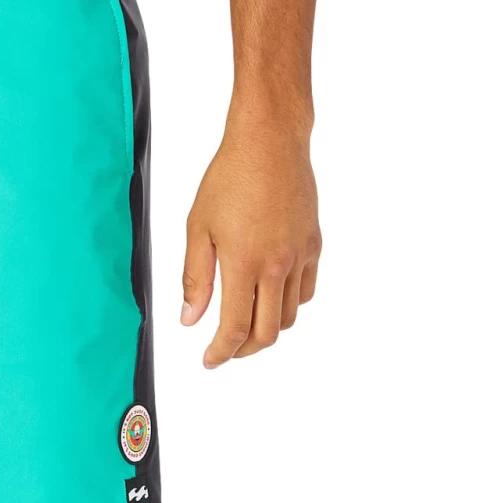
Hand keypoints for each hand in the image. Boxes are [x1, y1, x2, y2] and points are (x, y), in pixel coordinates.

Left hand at [180, 114, 320, 367]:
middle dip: (244, 350)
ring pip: (289, 316)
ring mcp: (300, 256)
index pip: (235, 328)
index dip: (221, 352)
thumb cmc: (230, 177)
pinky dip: (288, 305)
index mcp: (245, 263)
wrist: (270, 142)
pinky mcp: (313, 245)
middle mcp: (277, 265)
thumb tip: (190, 319)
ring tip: (246, 324)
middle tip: (226, 350)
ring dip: (266, 329)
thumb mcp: (198, 228)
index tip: (209, 360)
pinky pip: (305, 291)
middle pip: (267, 333)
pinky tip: (270, 298)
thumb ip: (195, 279)